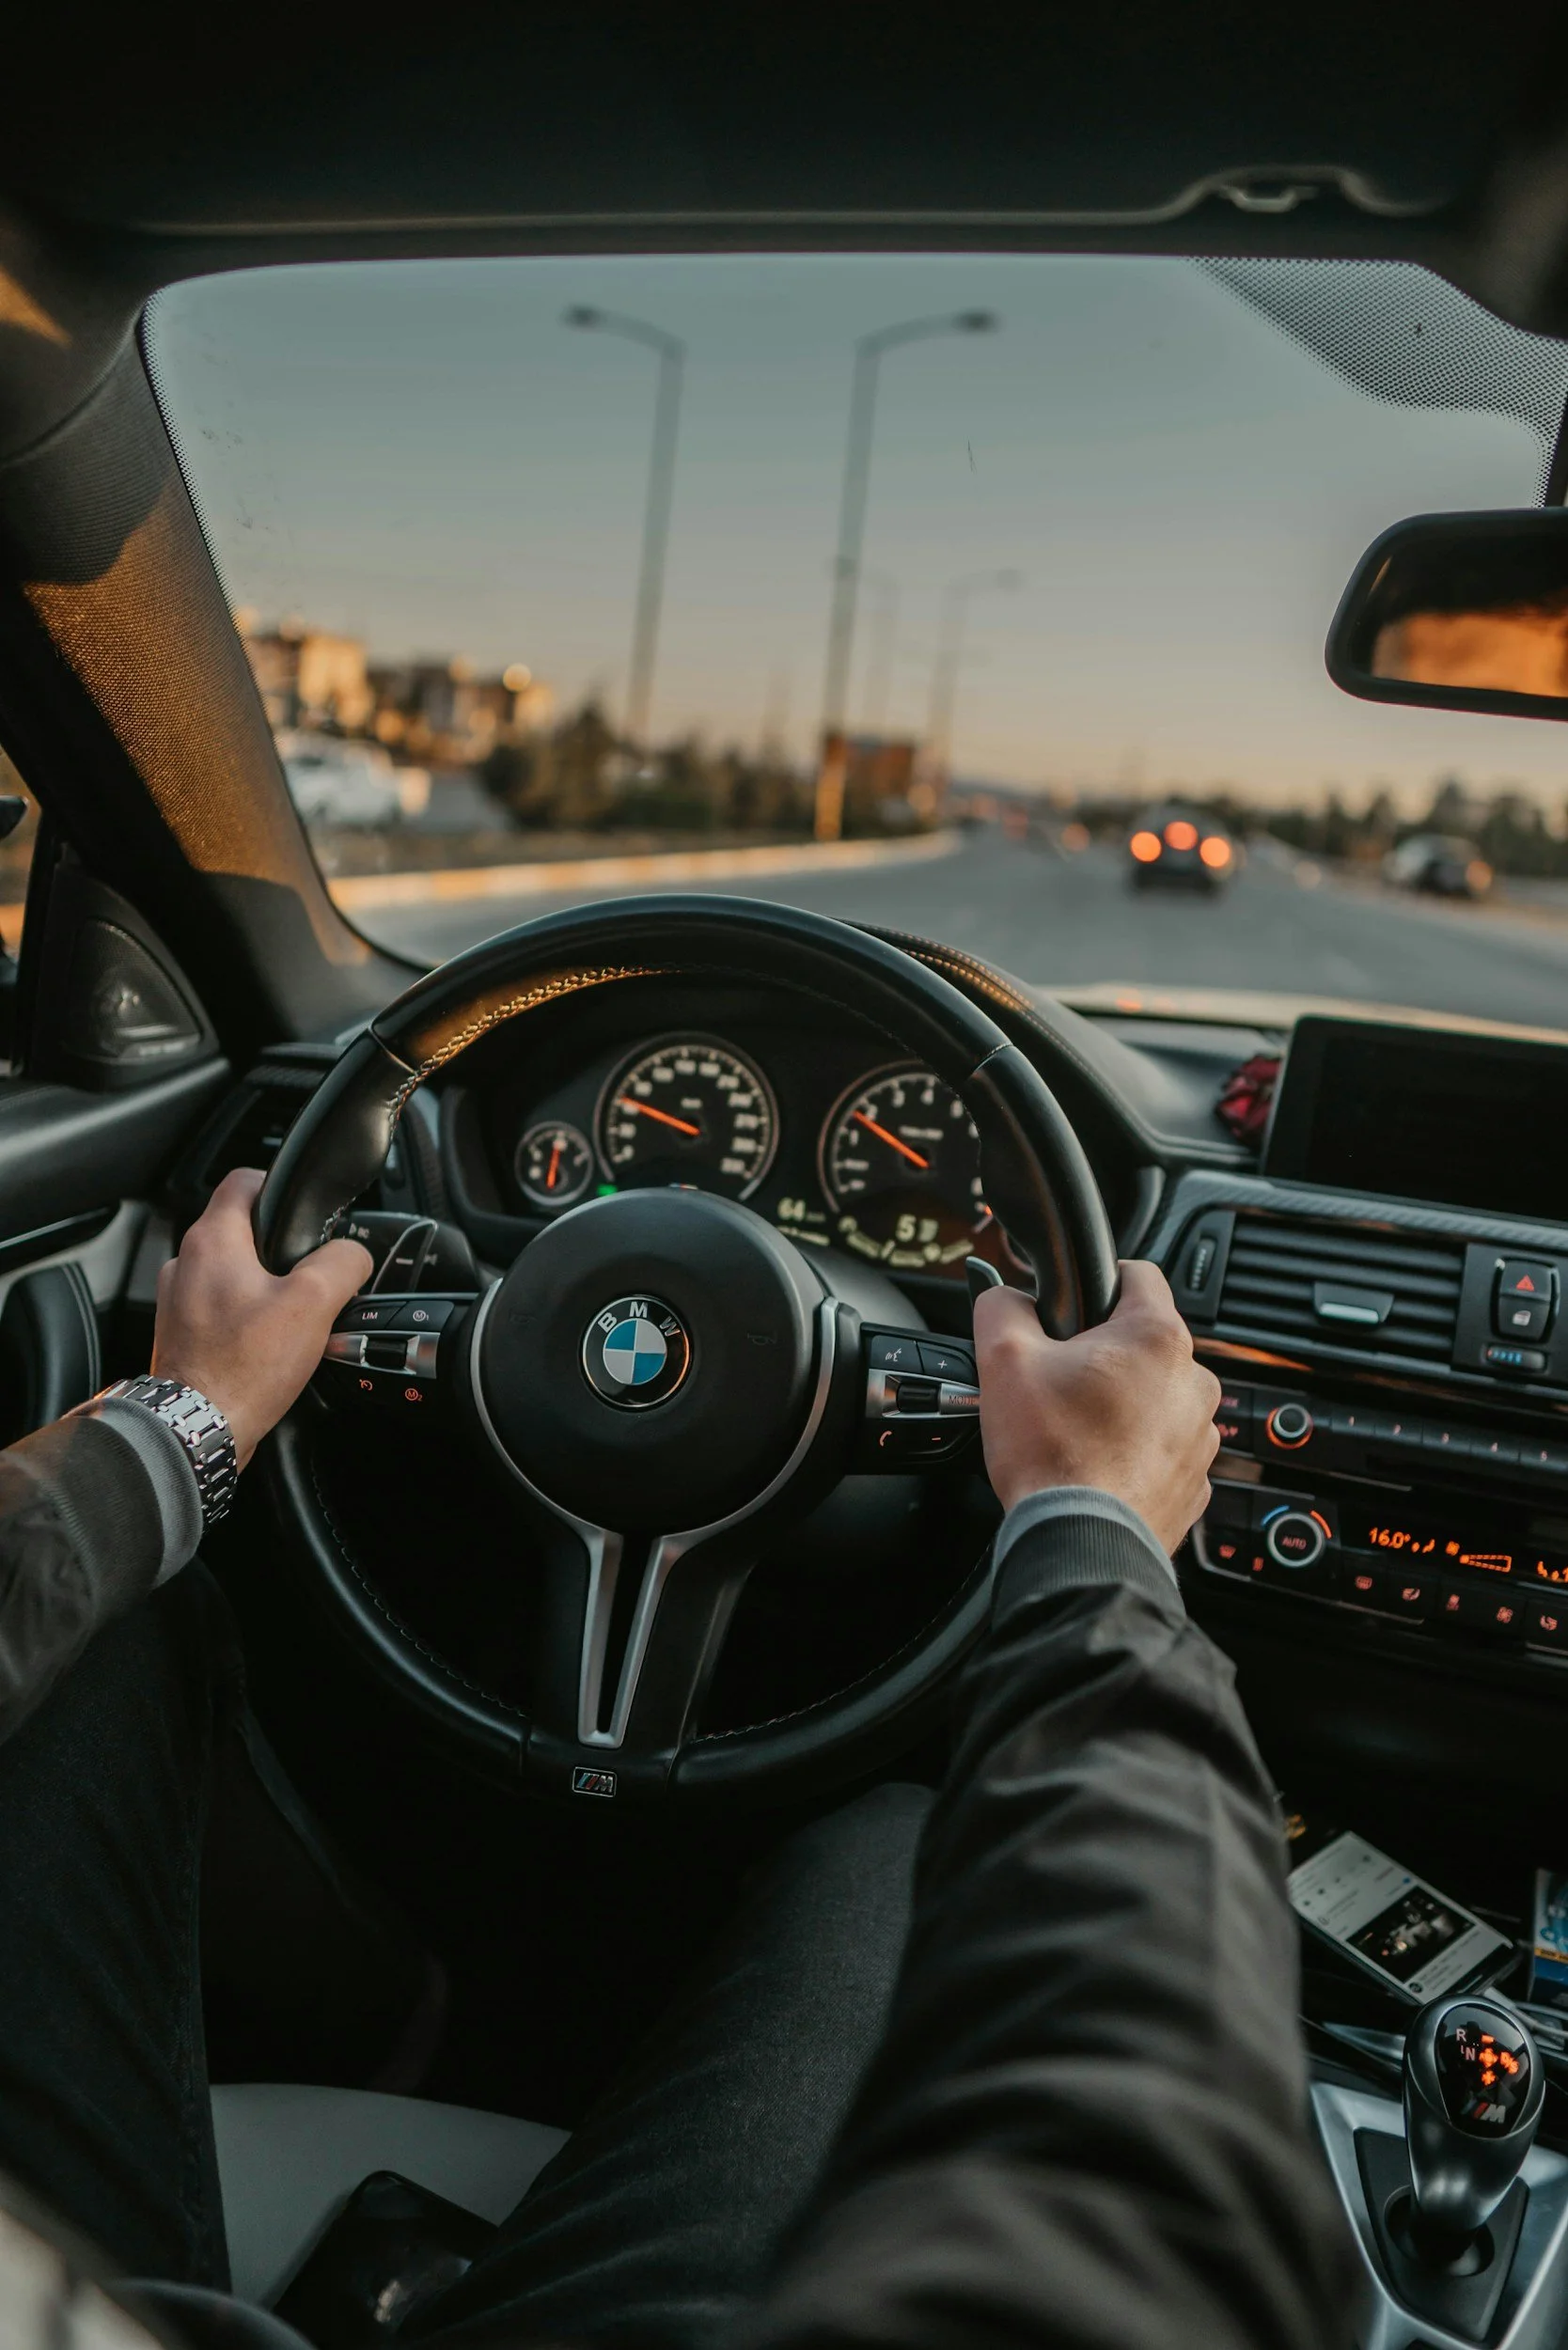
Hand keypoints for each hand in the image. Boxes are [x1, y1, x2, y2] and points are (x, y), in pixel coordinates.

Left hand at [151, 1168, 372, 1468]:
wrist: (197, 1429)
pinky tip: (268, 1348)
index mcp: (212, 1240)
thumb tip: (354, 1255)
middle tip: (310, 1278)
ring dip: (263, 1289)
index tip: (303, 1210)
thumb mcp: (314, 1304)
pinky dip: (245, 1321)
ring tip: (292, 1320)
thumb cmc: (243, 1369)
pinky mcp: (181, 1335)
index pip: (243, 1180)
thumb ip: (342, 1263)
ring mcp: (177, 1301)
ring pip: (232, 1274)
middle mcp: (185, 1264)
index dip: (279, 1185)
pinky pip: (221, 1311)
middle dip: (280, 1250)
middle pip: (242, 1231)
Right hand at [972, 1260, 1220, 1551]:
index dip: (1100, 1280)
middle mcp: (1194, 1382)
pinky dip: (1134, 1450)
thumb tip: (1005, 1295)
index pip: (1139, 1274)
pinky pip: (1163, 1448)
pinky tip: (1097, 1464)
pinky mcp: (1194, 1481)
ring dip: (1124, 1404)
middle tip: (1060, 1381)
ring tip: (1077, 1430)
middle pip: (1145, 1343)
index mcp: (1157, 1338)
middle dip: (1105, 1354)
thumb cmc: (1053, 1454)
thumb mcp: (1003, 1358)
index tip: (1076, 1305)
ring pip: (1157, 1397)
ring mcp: (1200, 1435)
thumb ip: (1002, 1305)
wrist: (1081, 1544)